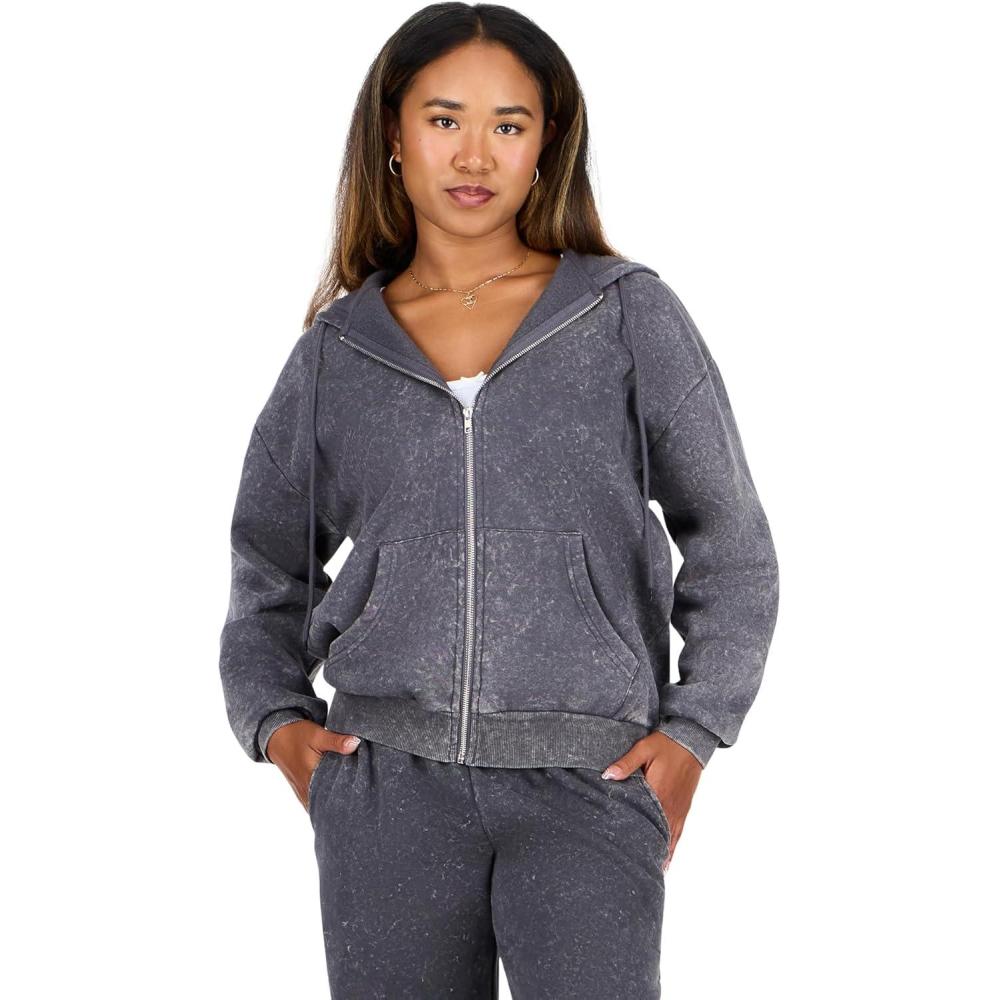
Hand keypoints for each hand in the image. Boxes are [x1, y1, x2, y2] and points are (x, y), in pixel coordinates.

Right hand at [266, 720, 361, 809]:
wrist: (277, 736)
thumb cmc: (298, 735)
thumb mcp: (318, 735)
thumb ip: (337, 741)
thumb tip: (356, 744)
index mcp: (311, 776)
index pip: (334, 794)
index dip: (349, 796)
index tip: (363, 795)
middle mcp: (305, 789)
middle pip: (328, 803)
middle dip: (343, 803)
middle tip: (361, 800)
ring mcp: (302, 793)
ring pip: (320, 806)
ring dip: (333, 804)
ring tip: (351, 803)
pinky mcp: (301, 792)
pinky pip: (314, 804)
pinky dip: (324, 803)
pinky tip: (336, 801)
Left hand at [601, 730, 703, 869]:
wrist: (691, 741)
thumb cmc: (666, 744)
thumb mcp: (644, 749)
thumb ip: (626, 764)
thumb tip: (607, 776)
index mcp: (659, 792)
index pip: (644, 821)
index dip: (635, 838)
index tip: (624, 854)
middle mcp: (670, 805)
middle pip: (657, 835)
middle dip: (646, 852)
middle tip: (632, 871)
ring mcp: (679, 809)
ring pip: (669, 839)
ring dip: (660, 855)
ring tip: (649, 874)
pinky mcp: (684, 808)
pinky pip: (678, 833)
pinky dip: (672, 848)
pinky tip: (667, 861)